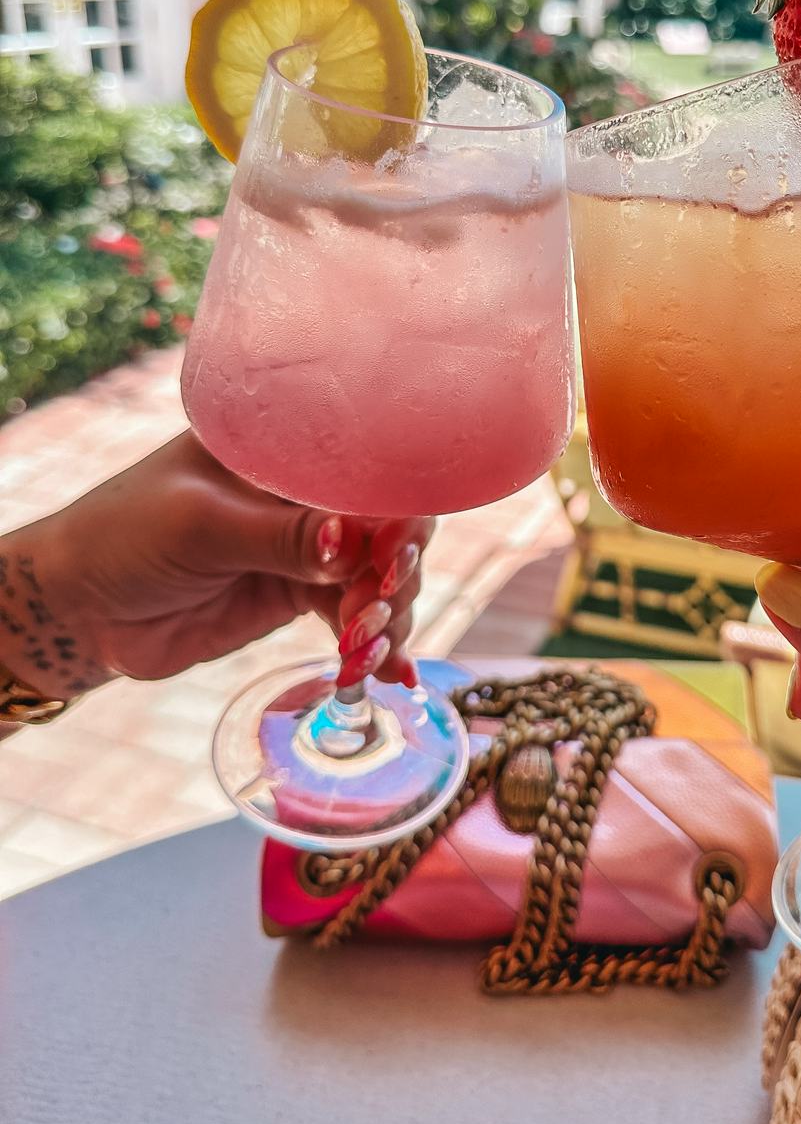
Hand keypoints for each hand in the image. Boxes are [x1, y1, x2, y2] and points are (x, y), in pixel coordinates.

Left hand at [1, 433, 432, 697]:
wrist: (81, 608)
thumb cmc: (123, 537)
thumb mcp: (198, 527)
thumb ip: (277, 537)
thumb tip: (350, 544)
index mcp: (288, 448)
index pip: (368, 470)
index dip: (397, 514)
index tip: (395, 560)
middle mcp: (307, 492)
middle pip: (388, 527)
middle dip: (395, 575)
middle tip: (371, 617)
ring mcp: (307, 545)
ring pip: (377, 578)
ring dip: (386, 617)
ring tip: (363, 654)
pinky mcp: (299, 594)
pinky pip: (353, 616)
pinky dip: (374, 645)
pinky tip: (389, 675)